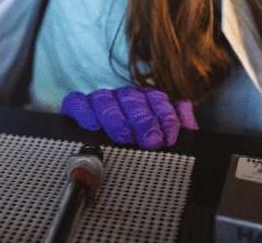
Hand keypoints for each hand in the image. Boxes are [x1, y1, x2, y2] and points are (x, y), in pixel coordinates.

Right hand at [60, 87, 196, 149]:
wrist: (100, 163)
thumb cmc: (138, 149)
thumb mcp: (164, 140)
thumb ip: (180, 125)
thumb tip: (184, 107)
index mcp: (145, 101)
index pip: (156, 99)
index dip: (164, 116)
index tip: (168, 136)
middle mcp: (122, 98)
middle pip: (131, 98)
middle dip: (142, 119)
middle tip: (150, 140)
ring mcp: (100, 101)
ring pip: (105, 98)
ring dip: (116, 117)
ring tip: (124, 136)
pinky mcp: (77, 107)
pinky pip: (77, 102)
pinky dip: (84, 111)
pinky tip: (93, 124)